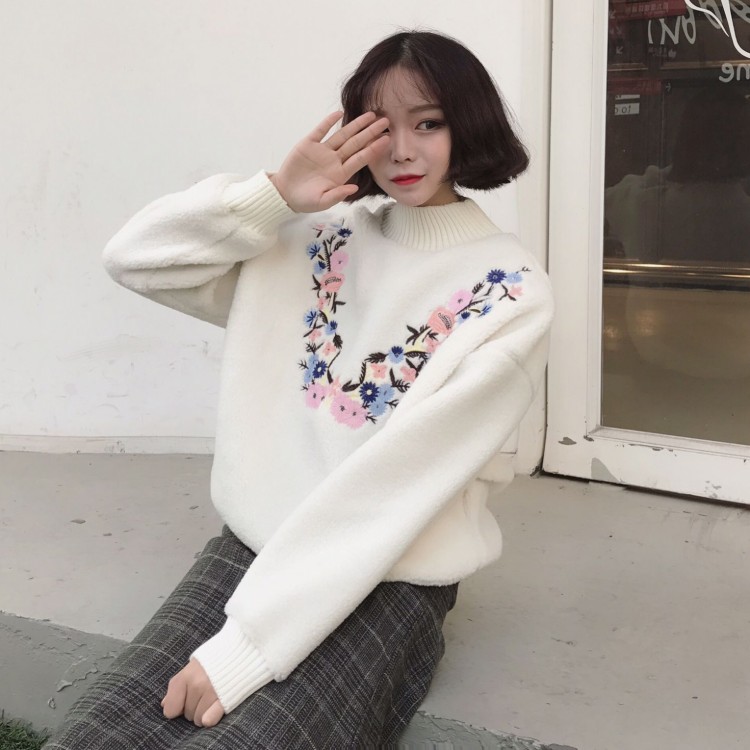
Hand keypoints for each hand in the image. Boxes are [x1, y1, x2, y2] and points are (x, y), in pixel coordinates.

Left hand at [161, 657, 224, 727]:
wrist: (242, 648)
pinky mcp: (226, 698)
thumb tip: (164, 705)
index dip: (178, 706)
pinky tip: (213, 711)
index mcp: (186, 676)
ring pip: (199, 719)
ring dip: (204, 712)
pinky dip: (210, 718)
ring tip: (212, 698)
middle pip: (187, 714)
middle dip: (194, 707)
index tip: (185, 699)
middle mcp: (197, 684)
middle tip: (204, 694)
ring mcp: (212, 692)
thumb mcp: (192, 666)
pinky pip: (209, 719)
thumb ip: (178, 685)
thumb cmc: (214, 659)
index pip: (170, 709)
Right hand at [271, 110, 389, 212]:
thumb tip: (354, 188)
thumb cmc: (306, 201)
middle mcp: (334, 160)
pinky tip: (339, 113)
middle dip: (370, 132)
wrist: (285, 194)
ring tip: (370, 114)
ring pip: (342, 135)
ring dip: (355, 125)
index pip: (361, 158)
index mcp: (341, 174)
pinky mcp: (308, 145)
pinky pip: (320, 131)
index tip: (386, 139)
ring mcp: (322, 151)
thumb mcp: (322, 202)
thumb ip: (338, 195)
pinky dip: (328, 122)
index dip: (373, 149)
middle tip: (385, 121)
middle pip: (356, 143)